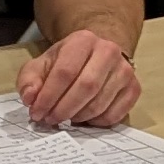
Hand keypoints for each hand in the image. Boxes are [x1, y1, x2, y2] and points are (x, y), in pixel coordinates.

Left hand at [18, 29, 140, 129]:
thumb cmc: (67, 61)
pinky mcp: (134, 88)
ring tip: (65, 118)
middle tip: (50, 119)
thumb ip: (30, 80)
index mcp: (82, 40)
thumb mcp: (42, 64)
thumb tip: (30, 98)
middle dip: (64, 109)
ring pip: (100, 103)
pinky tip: (84, 119)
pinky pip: (115, 114)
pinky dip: (96, 123)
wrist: (97, 54)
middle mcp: (108, 52)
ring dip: (78, 117)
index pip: (65, 72)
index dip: (48, 97)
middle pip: (86, 87)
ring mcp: (124, 70)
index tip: (37, 113)